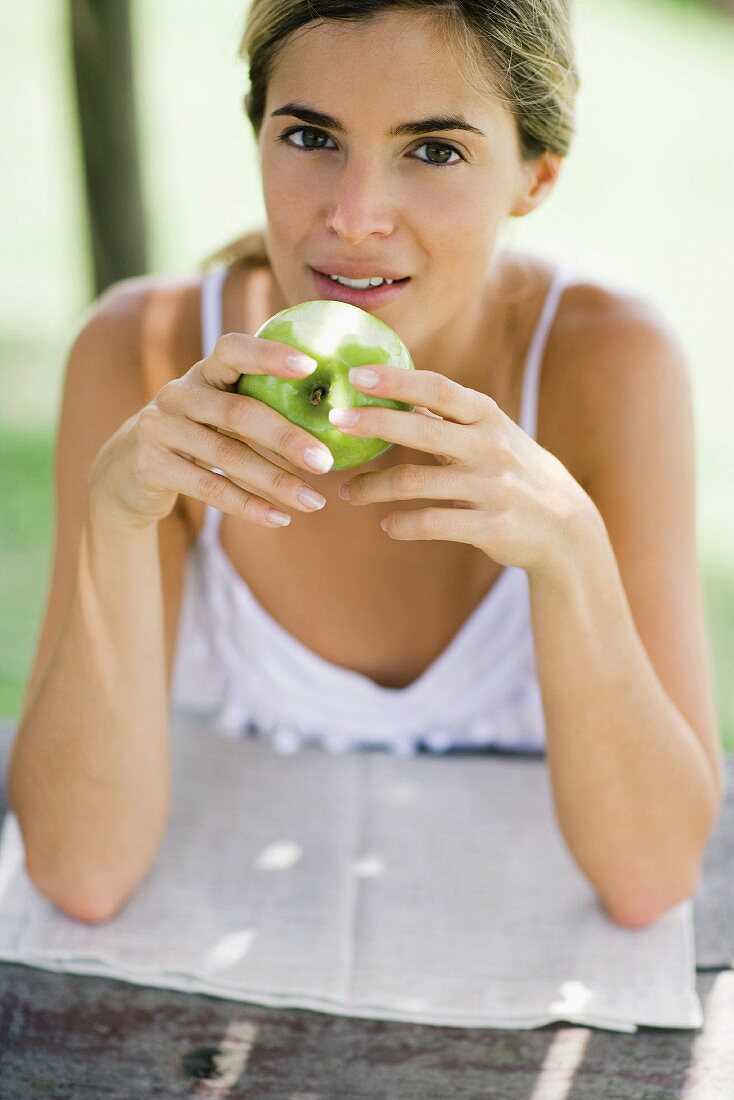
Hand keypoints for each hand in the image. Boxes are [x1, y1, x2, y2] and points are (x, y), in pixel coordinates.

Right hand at [88, 333, 336, 529]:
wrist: (125, 473)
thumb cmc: (195, 439)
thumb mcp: (216, 414)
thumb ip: (257, 407)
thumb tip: (334, 420)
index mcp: (202, 372)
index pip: (234, 349)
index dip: (270, 354)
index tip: (310, 366)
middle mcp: (178, 393)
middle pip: (239, 413)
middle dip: (287, 438)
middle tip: (325, 462)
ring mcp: (159, 427)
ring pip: (228, 456)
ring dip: (276, 482)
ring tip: (314, 502)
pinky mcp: (150, 465)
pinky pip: (209, 488)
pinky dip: (248, 506)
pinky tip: (280, 518)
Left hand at [329, 363, 595, 578]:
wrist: (566, 527)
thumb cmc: (513, 472)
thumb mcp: (491, 435)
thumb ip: (447, 418)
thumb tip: (392, 390)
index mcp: (487, 416)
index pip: (437, 389)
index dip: (396, 380)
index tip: (356, 374)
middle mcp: (490, 447)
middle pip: (421, 431)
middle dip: (373, 424)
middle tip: (334, 422)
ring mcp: (492, 488)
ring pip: (416, 483)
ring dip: (373, 488)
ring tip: (349, 494)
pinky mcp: (491, 527)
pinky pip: (433, 524)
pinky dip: (401, 525)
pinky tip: (386, 525)